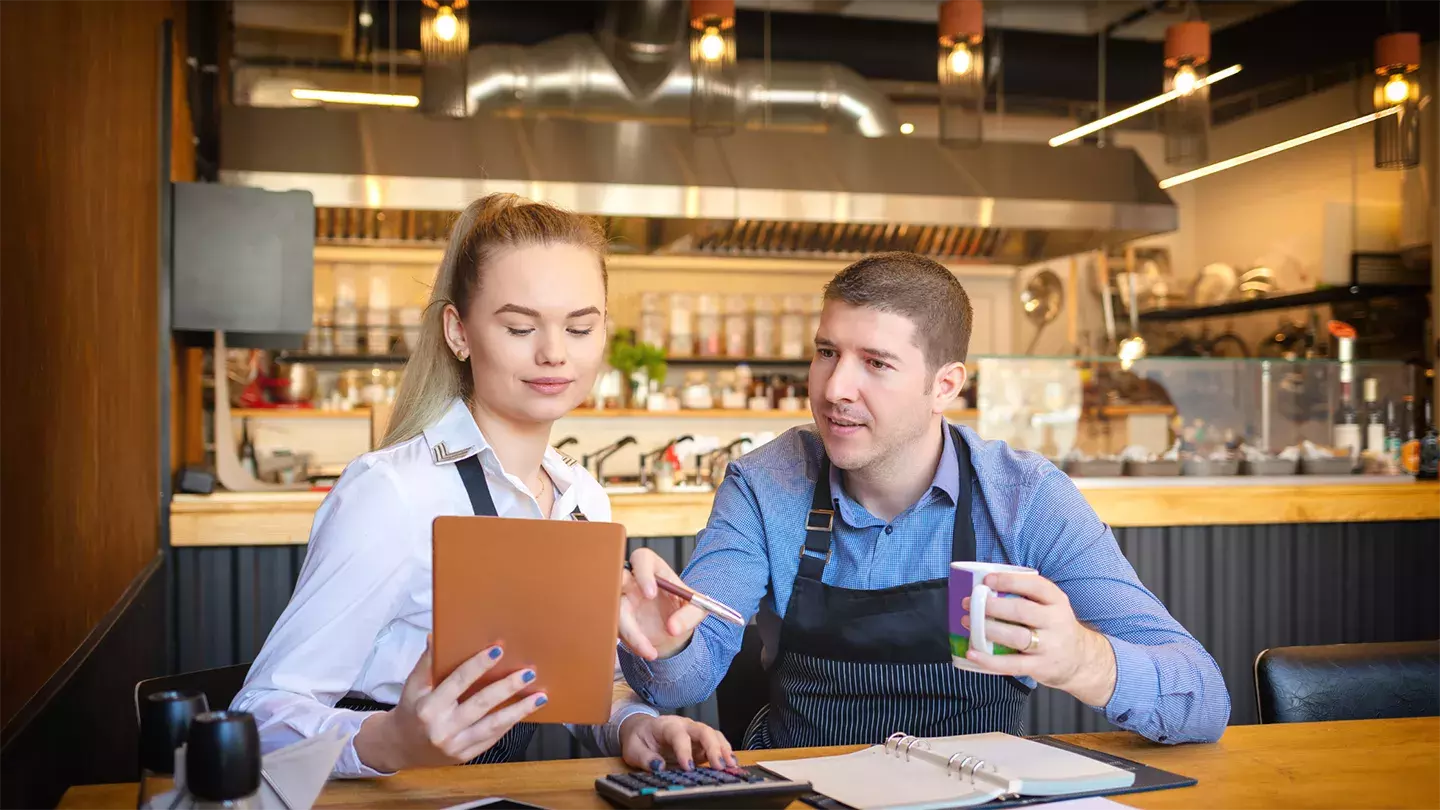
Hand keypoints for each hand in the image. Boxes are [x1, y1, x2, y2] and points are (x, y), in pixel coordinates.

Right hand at [353, 636, 546, 771]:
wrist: (401, 747)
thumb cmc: (411, 709)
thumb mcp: (413, 686)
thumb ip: (426, 663)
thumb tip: (436, 636)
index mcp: (428, 707)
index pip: (457, 682)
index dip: (478, 665)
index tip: (498, 650)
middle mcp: (442, 728)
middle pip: (481, 704)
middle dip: (507, 687)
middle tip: (529, 672)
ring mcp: (455, 745)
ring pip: (493, 725)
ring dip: (519, 710)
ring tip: (540, 697)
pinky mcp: (465, 756)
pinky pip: (491, 738)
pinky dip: (509, 724)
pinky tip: (524, 711)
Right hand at [619, 548, 705, 660]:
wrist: (674, 629)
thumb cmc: (683, 609)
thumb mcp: (697, 609)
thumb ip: (689, 615)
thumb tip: (673, 627)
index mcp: (653, 568)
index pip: (641, 559)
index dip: (642, 574)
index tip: (650, 594)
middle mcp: (632, 581)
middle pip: (616, 579)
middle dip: (618, 594)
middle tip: (633, 619)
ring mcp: (622, 599)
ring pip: (614, 610)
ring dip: (630, 633)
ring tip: (650, 650)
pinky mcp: (617, 618)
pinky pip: (617, 628)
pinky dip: (631, 642)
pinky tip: (647, 650)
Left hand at [619, 714, 736, 771]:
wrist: (642, 729)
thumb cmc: (639, 738)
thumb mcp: (633, 749)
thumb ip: (645, 758)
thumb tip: (659, 766)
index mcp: (666, 725)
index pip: (678, 735)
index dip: (684, 750)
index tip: (687, 767)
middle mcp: (684, 725)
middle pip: (703, 730)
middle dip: (713, 747)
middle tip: (719, 765)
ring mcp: (694, 732)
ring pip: (713, 735)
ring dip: (723, 749)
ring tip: (731, 765)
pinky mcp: (700, 741)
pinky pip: (716, 743)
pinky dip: (724, 752)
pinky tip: (730, 764)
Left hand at [960, 572, 1117, 707]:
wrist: (1081, 661)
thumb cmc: (1055, 627)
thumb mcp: (1051, 607)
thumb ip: (1027, 596)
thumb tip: (986, 586)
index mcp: (1057, 601)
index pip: (1035, 585)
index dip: (1009, 581)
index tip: (987, 580)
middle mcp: (1056, 622)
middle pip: (1022, 611)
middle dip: (992, 605)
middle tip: (970, 603)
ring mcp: (1049, 646)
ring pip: (1016, 636)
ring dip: (988, 629)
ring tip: (968, 623)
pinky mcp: (1040, 667)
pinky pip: (1012, 664)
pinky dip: (989, 660)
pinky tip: (973, 653)